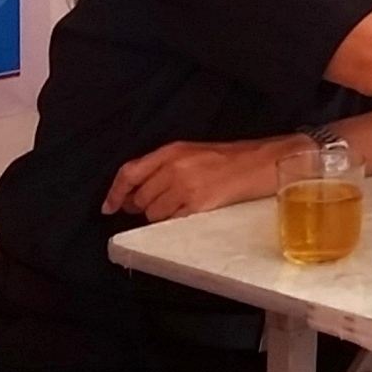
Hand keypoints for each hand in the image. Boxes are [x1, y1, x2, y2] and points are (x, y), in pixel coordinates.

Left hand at [103, 137, 293, 221]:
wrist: (262, 163)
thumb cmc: (231, 158)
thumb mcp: (193, 152)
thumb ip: (164, 166)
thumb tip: (137, 193)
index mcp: (172, 151)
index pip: (130, 172)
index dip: (114, 192)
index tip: (108, 207)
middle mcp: (174, 167)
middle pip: (140, 197)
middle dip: (143, 206)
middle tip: (161, 205)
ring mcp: (186, 186)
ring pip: (153, 213)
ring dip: (161, 215)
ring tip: (183, 206)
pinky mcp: (198, 204)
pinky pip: (172, 221)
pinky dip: (175, 221)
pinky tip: (191, 213)